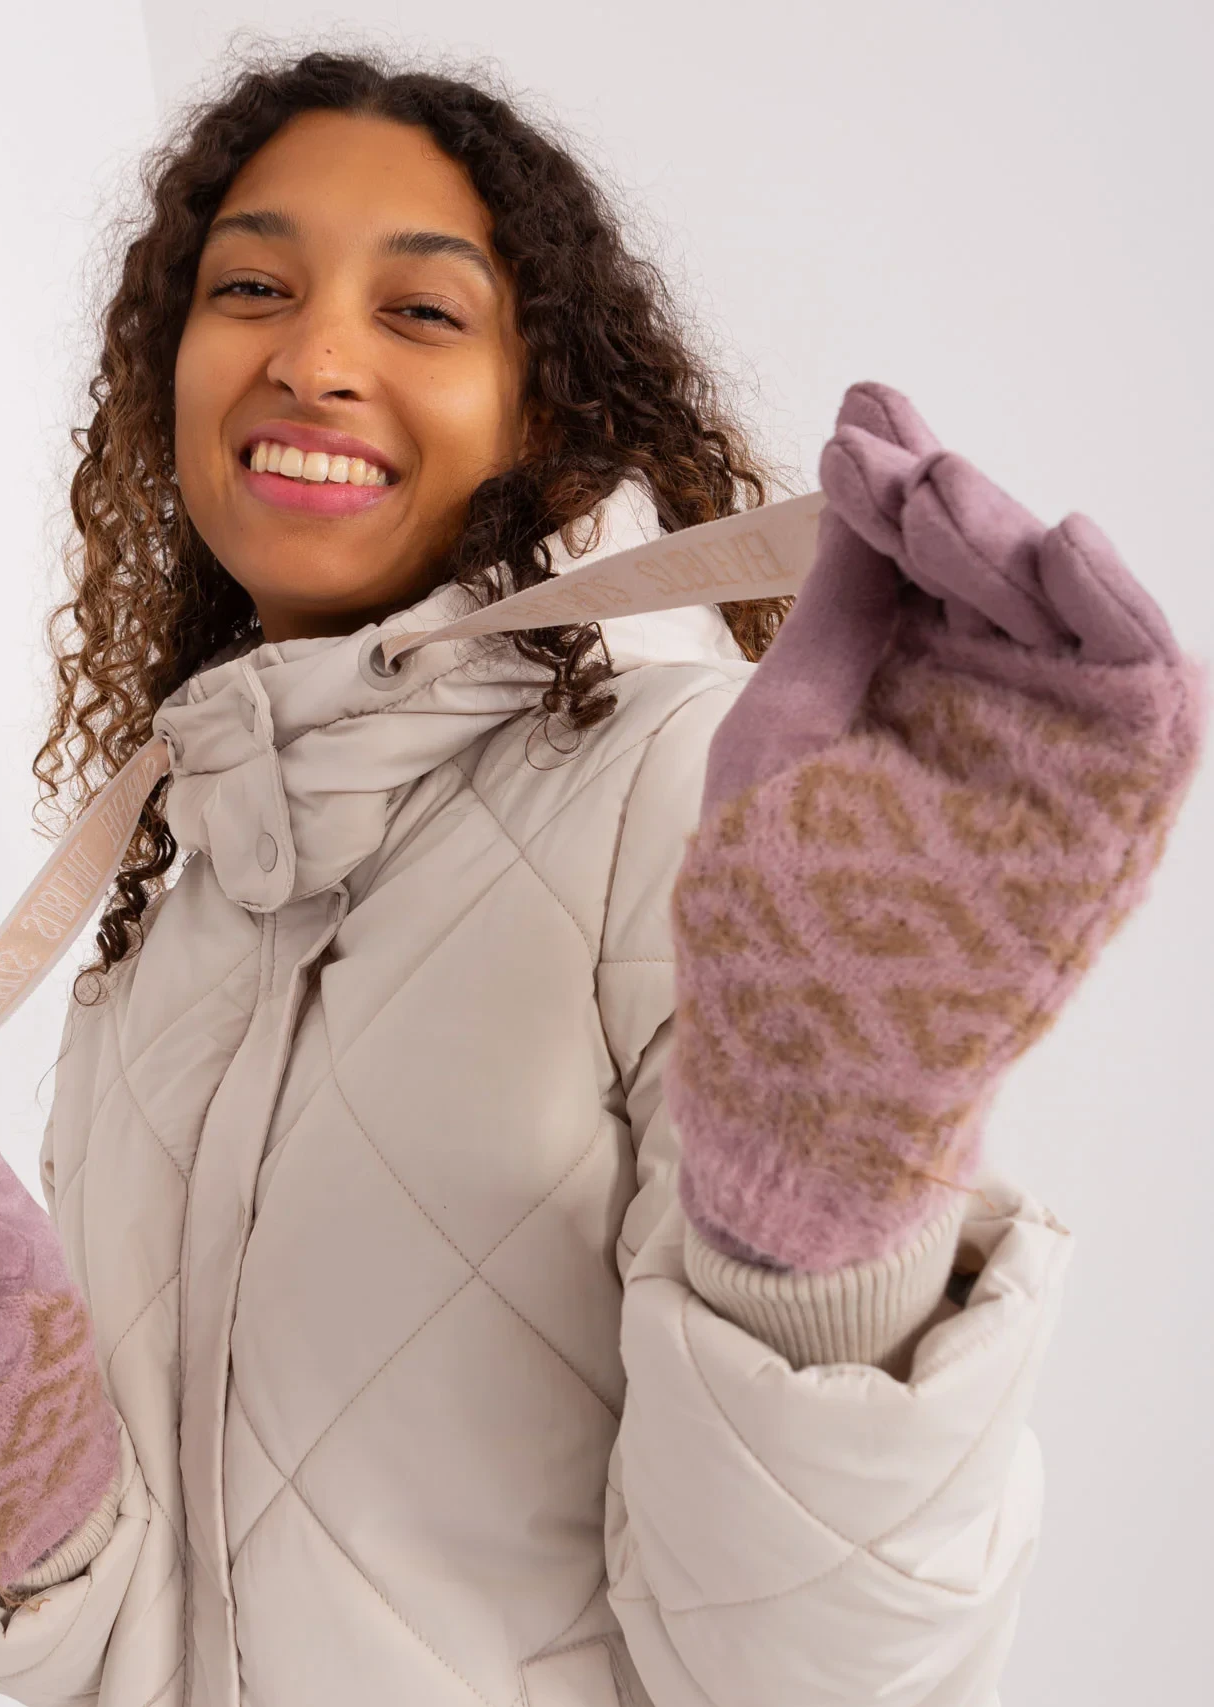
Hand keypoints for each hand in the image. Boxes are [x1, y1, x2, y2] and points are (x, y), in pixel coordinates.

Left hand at [666, 382, 1206, 1271]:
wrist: (801, 1067)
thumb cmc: (772, 909)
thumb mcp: (790, 721)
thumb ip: (846, 597)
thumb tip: (866, 434)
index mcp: (921, 680)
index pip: (931, 560)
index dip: (899, 490)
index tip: (853, 429)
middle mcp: (1000, 703)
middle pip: (1002, 571)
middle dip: (944, 507)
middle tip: (888, 457)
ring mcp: (1060, 753)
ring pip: (1074, 611)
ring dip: (1011, 544)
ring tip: (938, 494)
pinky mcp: (1111, 807)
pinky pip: (1146, 694)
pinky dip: (1114, 616)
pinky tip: (1059, 546)